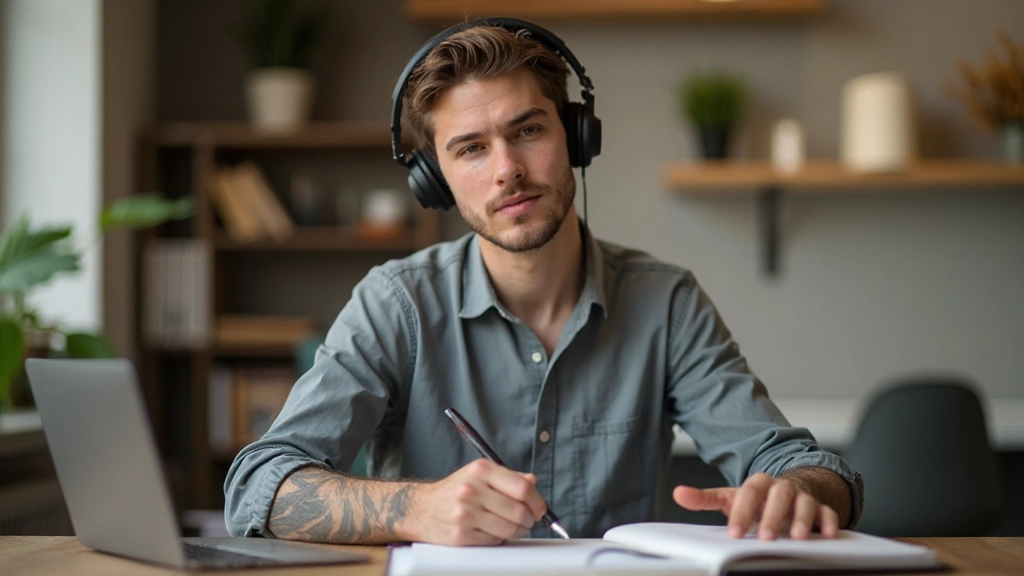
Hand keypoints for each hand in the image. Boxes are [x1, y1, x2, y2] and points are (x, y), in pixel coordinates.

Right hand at [402, 458, 546, 544]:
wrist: (422, 509)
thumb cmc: (455, 490)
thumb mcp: (479, 474)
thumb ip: (508, 477)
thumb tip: (533, 482)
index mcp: (481, 469)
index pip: (522, 488)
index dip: (537, 501)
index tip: (540, 509)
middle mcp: (472, 489)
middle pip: (519, 511)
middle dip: (529, 519)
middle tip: (528, 520)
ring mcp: (465, 513)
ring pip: (509, 529)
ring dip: (518, 531)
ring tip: (512, 527)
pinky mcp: (461, 534)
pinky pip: (494, 541)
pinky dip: (500, 538)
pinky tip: (493, 531)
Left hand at [673, 473, 839, 539]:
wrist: (789, 493)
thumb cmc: (757, 500)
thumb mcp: (730, 497)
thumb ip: (705, 498)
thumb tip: (678, 493)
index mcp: (758, 484)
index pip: (749, 493)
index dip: (741, 511)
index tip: (734, 532)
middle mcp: (782, 487)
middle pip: (779, 495)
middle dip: (772, 516)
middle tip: (764, 537)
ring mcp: (803, 497)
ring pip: (805, 502)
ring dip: (801, 519)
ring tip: (796, 538)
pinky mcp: (821, 508)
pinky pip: (828, 512)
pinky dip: (829, 522)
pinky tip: (827, 534)